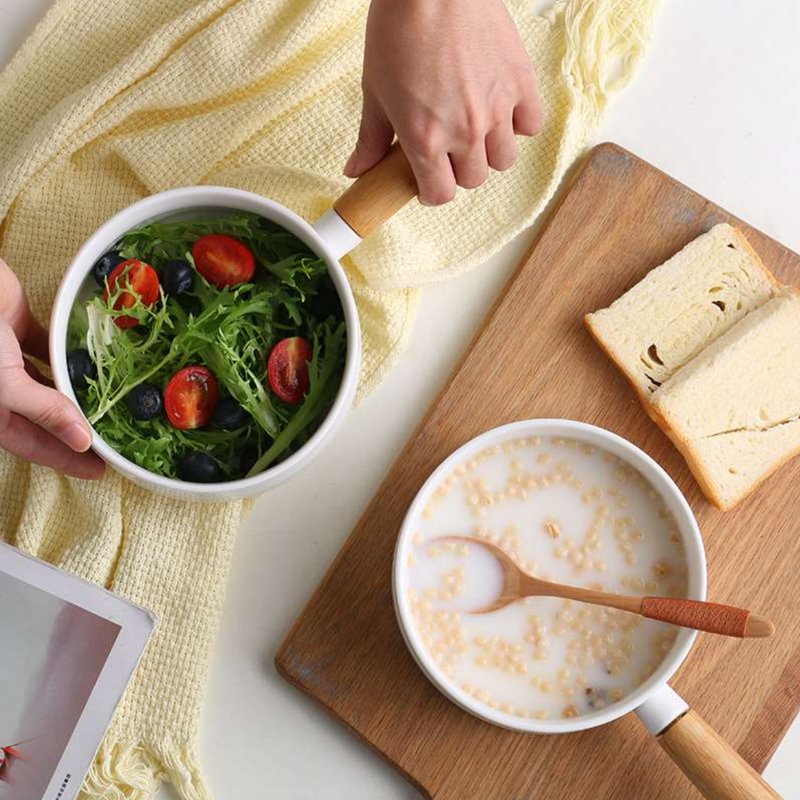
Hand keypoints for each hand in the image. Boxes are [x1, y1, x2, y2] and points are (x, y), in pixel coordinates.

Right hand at [0, 258, 104, 478]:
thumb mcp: (4, 384)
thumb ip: (44, 410)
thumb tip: (81, 442)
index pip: (33, 445)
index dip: (66, 459)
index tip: (100, 470)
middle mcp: (1, 388)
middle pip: (46, 417)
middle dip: (77, 430)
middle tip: (115, 440)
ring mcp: (8, 357)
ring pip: (50, 383)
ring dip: (78, 393)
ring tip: (115, 405)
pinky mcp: (17, 327)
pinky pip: (50, 347)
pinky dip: (70, 355)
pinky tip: (97, 364)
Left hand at [345, 0, 543, 205]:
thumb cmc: (397, 30)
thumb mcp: (374, 90)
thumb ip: (371, 139)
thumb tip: (356, 171)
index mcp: (425, 139)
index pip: (440, 195)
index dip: (432, 191)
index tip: (428, 180)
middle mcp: (464, 131)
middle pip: (472, 180)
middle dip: (458, 170)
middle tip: (447, 148)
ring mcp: (496, 108)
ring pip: (504, 160)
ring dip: (488, 153)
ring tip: (474, 130)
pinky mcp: (520, 82)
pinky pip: (531, 125)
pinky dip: (518, 124)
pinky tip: (501, 110)